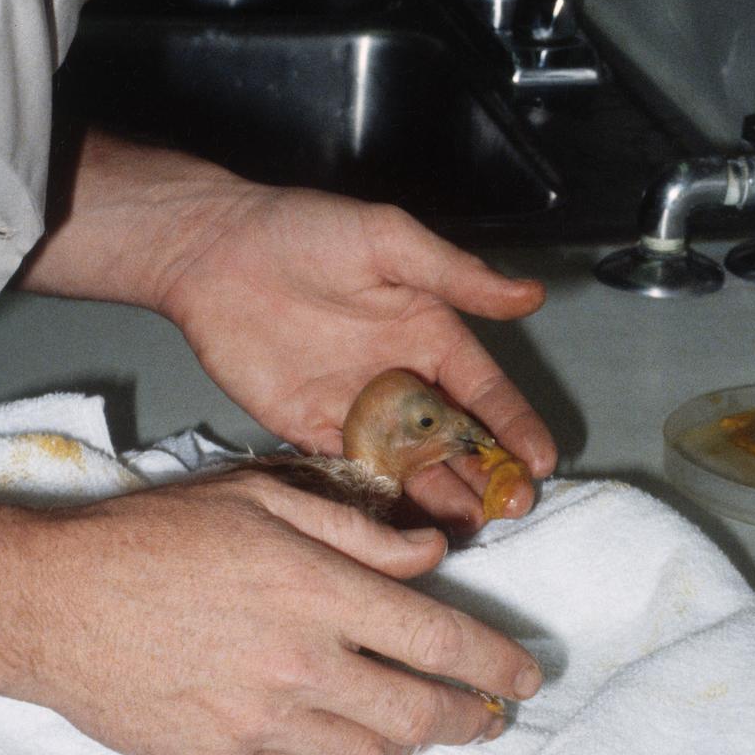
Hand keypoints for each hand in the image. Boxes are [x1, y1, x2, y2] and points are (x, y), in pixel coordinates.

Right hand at [0, 473, 540, 754]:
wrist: (54, 601)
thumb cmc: (157, 534)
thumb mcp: (261, 498)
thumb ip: (356, 530)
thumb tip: (429, 554)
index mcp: (321, 592)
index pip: (439, 639)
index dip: (496, 665)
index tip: (526, 679)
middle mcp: (303, 664)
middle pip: (418, 714)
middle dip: (469, 720)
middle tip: (489, 718)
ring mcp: (262, 721)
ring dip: (407, 745)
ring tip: (417, 728)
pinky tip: (329, 736)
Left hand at [158, 182, 556, 524]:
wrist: (213, 252)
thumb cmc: (301, 230)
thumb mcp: (389, 239)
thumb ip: (456, 275)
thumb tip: (529, 295)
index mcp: (428, 333)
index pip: (484, 390)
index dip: (514, 425)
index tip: (541, 460)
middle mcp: (400, 377)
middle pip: (455, 438)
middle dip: (488, 473)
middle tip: (513, 506)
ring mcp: (357, 408)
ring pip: (411, 463)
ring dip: (443, 493)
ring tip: (471, 523)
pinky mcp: (310, 429)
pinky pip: (356, 471)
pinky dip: (383, 496)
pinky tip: (407, 521)